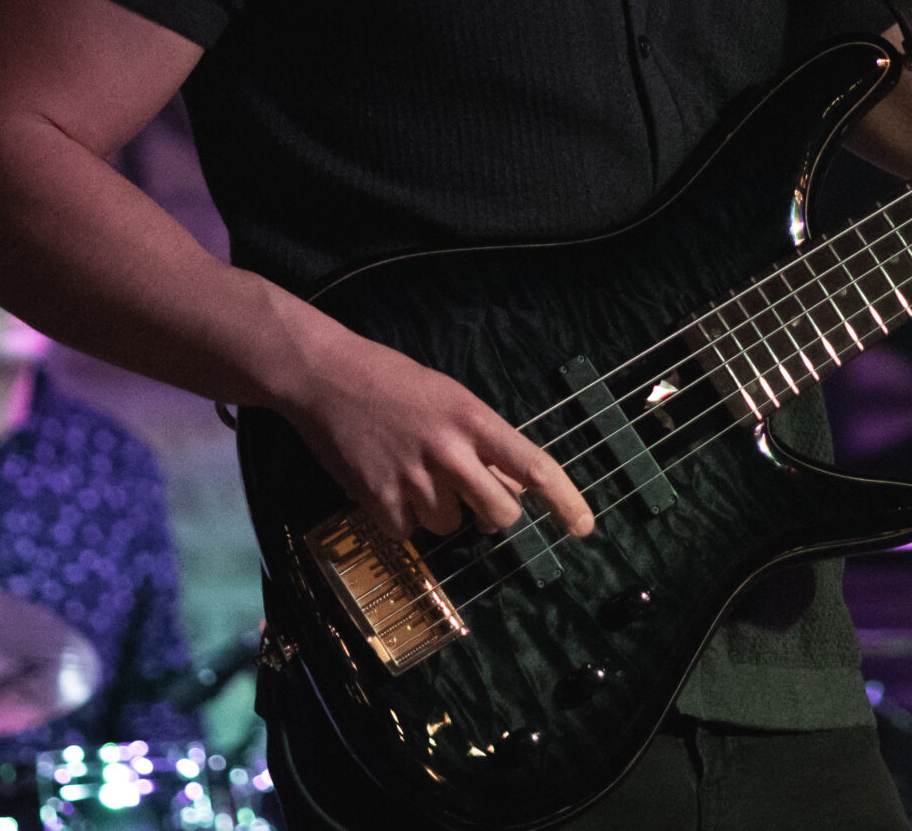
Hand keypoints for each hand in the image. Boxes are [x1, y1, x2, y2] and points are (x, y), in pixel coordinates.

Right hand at [280, 324, 594, 541]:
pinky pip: (410, 533)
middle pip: (500, 515)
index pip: (533, 466)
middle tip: (471, 495)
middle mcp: (450, 452)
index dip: (564, 500)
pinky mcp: (380, 502)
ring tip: (412, 470)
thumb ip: (483, 444)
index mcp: (474, 420)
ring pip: (451, 526)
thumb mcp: (451, 400)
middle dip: (493, 516)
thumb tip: (515, 492)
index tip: (585, 527)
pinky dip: (402, 517)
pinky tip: (386, 482)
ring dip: (438, 510)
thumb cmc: (396, 384)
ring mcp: (414, 480)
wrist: (326, 378)